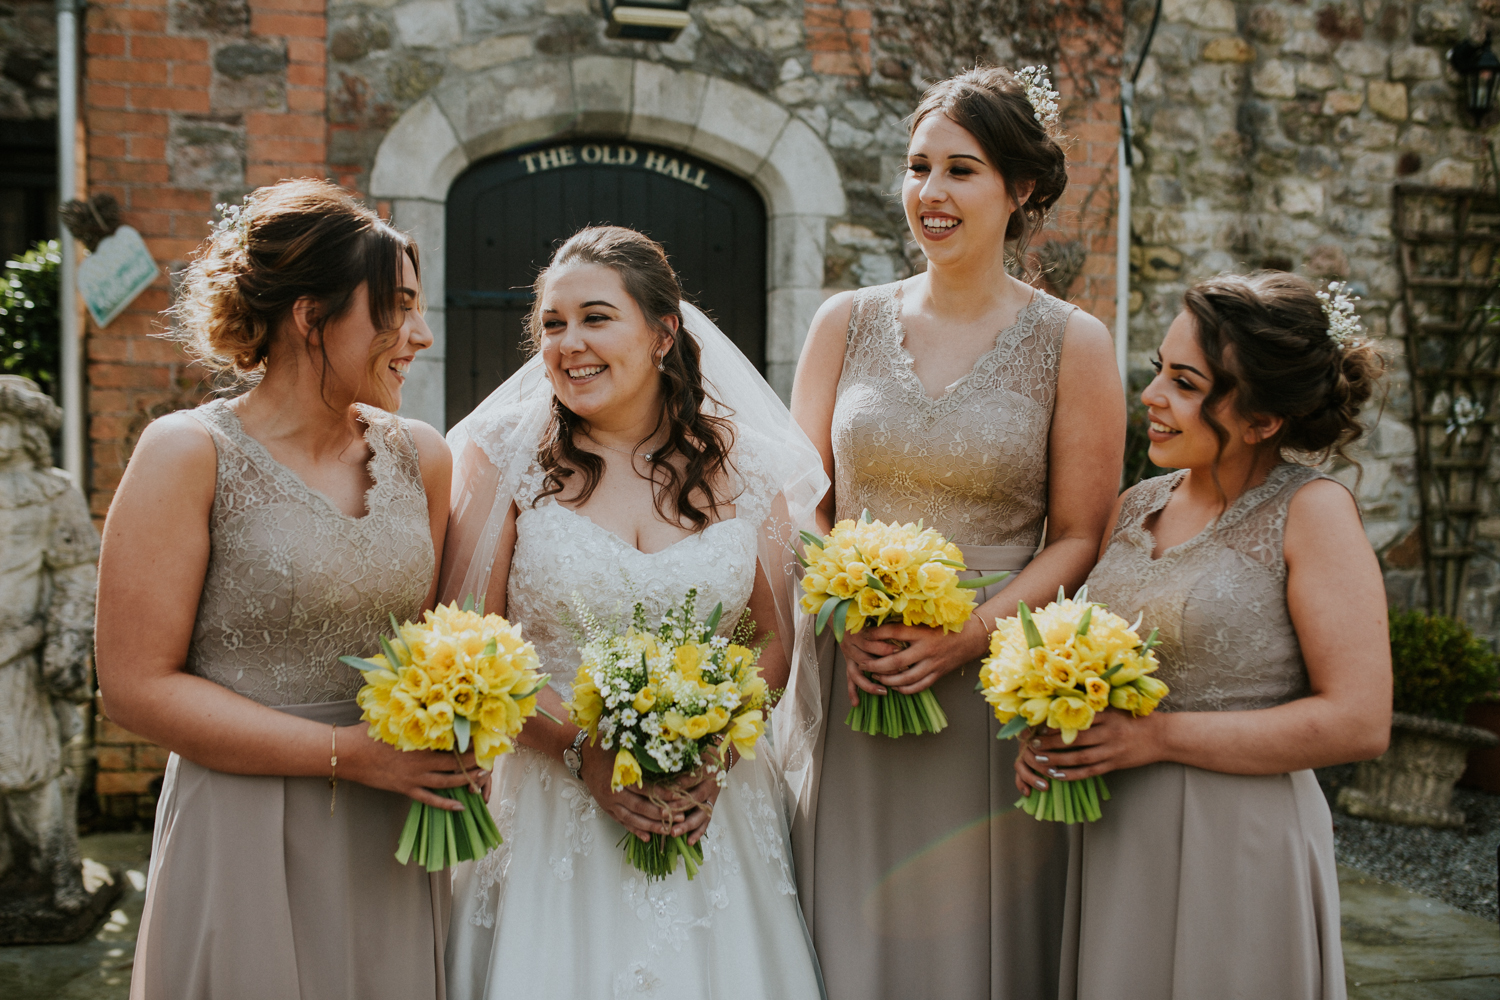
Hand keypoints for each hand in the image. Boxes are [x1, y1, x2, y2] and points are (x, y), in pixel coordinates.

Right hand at [339, 725, 482, 810]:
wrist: (347, 753)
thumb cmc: (368, 732)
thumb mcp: (393, 718)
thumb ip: (412, 711)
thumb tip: (425, 697)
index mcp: (420, 740)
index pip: (453, 740)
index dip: (470, 739)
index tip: (485, 735)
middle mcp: (421, 760)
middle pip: (456, 762)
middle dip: (475, 761)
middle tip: (491, 758)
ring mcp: (414, 777)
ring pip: (448, 782)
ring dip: (467, 781)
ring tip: (483, 778)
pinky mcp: (406, 789)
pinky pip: (431, 800)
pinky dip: (447, 804)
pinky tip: (461, 807)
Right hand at [578, 740, 677, 841]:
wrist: (585, 757)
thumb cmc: (607, 749)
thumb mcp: (625, 751)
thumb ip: (642, 759)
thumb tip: (668, 763)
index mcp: (620, 778)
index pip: (646, 789)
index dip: (663, 794)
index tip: (679, 797)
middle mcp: (614, 793)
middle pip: (641, 807)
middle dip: (661, 814)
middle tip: (680, 817)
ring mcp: (609, 804)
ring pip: (632, 819)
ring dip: (651, 826)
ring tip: (668, 830)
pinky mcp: (607, 809)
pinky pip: (622, 822)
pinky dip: (634, 830)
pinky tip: (647, 838)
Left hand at [661, 754, 728, 845]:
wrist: (719, 760)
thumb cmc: (698, 756)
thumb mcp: (690, 755)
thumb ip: (676, 762)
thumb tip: (653, 766)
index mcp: (703, 770)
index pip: (689, 779)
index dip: (677, 786)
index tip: (662, 791)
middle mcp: (708, 786)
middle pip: (694, 799)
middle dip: (678, 808)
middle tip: (663, 814)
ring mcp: (711, 798)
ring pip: (701, 814)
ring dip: (687, 825)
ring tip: (673, 832)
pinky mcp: (711, 807)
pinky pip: (706, 822)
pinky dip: (698, 832)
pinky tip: (689, 842)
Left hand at [839, 618, 987, 704]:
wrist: (973, 637)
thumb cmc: (949, 625)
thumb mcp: (929, 619)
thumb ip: (910, 623)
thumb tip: (884, 623)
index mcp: (923, 632)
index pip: (895, 631)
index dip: (877, 633)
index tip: (864, 634)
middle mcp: (927, 649)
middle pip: (896, 661)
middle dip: (876, 665)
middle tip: (863, 664)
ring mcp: (933, 664)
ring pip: (905, 678)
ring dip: (887, 679)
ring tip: (876, 677)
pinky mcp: (938, 674)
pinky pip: (919, 686)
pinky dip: (904, 689)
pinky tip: (895, 686)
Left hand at [1012, 709, 1166, 795]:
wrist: (1163, 736)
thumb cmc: (1136, 719)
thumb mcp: (1117, 708)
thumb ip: (1096, 707)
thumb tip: (1067, 703)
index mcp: (1107, 716)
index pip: (1077, 719)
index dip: (1056, 722)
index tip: (1038, 724)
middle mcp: (1108, 733)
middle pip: (1075, 739)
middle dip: (1051, 742)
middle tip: (1033, 743)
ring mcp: (1111, 750)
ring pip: (1079, 757)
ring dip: (1057, 759)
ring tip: (1039, 759)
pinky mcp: (1115, 764)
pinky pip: (1090, 771)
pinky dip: (1072, 774)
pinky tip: (1057, 775)